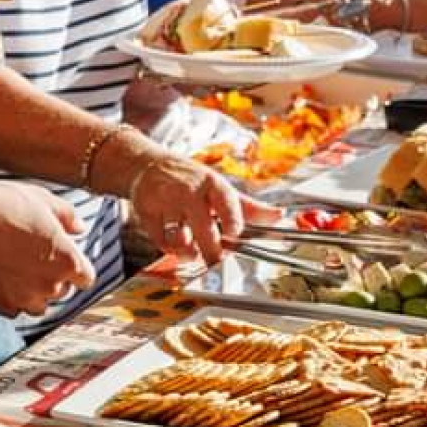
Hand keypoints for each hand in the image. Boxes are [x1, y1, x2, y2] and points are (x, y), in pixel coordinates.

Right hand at [0, 178, 94, 317]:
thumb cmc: (4, 204)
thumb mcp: (44, 200)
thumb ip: (68, 217)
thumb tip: (79, 229)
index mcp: (68, 261)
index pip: (86, 278)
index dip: (76, 267)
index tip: (65, 257)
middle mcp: (50, 286)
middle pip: (62, 291)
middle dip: (54, 277)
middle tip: (34, 255)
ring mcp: (24, 298)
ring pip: (39, 304)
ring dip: (34, 291)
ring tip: (18, 268)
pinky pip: (14, 308)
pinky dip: (11, 297)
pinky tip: (2, 276)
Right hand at [129, 156, 277, 263]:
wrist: (148, 165)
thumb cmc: (190, 180)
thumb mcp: (219, 187)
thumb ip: (249, 207)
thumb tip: (279, 216)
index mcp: (212, 183)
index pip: (226, 201)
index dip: (233, 220)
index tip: (235, 234)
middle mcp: (188, 191)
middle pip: (203, 228)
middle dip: (213, 251)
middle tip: (217, 260)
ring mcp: (166, 201)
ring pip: (179, 238)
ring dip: (188, 251)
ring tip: (192, 251)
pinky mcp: (147, 211)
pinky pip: (161, 241)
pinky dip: (169, 248)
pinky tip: (175, 243)